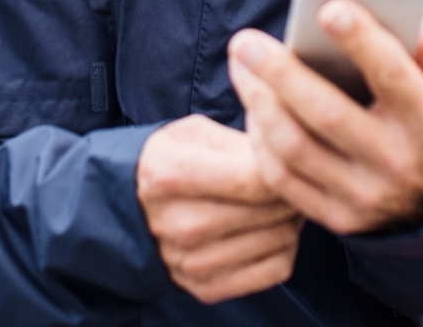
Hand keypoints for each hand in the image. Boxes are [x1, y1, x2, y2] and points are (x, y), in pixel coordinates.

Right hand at [136, 114, 302, 302]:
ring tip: (281, 199)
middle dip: (291, 188)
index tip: (289, 155)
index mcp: (171, 175)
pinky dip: (287, 246)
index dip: (284, 165)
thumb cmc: (172, 160)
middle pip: (269, 209)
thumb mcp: (194, 133)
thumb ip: (240, 142)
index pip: (252, 178)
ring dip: (292, 216)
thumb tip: (288, 154)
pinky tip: (273, 227)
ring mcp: (191, 262)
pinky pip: (276, 269)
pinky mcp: (206, 288)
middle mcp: (180, 224)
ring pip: (280, 239)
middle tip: (291, 175)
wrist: (131, 209)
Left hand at [227, 0, 422, 235]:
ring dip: (260, 102)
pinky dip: (261, 141)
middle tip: (245, 40)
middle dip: (281, 73)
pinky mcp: (338, 219)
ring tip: (241, 64)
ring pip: (296, 147)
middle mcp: (399, 161)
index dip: (362, 40)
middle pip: (328, 113)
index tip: (328, 6)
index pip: (393, 74)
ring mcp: (366, 196)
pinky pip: (285, 179)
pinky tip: (253, 107)